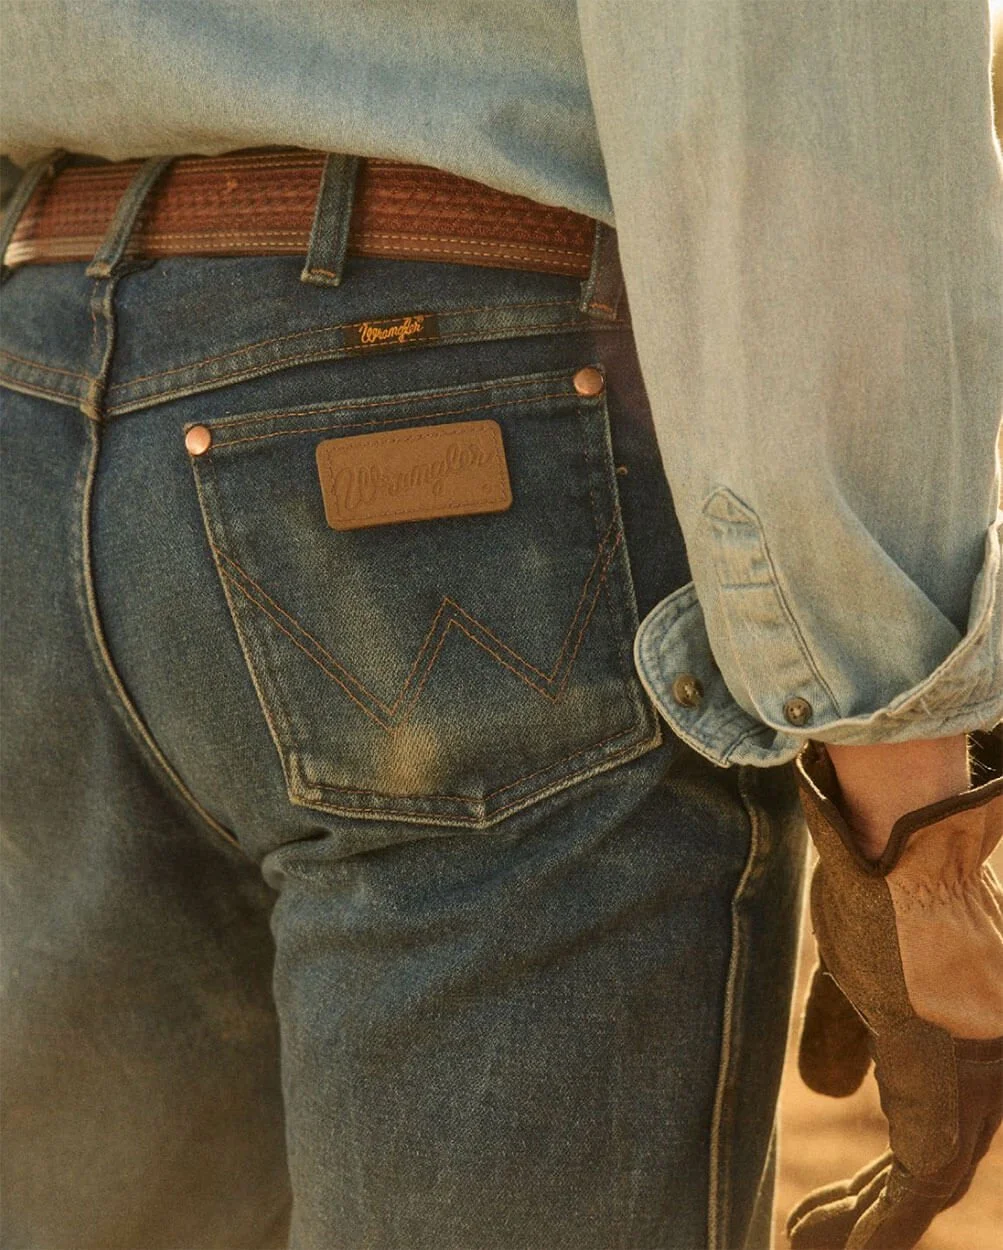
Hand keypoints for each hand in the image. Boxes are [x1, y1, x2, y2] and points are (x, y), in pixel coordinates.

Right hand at [786, 735, 1002, 1249]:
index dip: (885, 1185)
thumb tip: (825, 1090)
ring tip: (808, 1242)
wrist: (894, 841)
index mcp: (962, 1041)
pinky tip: (852, 1246)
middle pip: (933, 1161)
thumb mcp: (852, 972)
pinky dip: (887, 1220)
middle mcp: (983, 1064)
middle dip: (870, 1207)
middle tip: (807, 1232)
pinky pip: (925, 1172)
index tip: (826, 1215)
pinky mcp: (947, 1069)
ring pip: (931, 1176)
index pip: (931, 1135)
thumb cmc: (873, 886)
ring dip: (871, 1220)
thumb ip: (842, 1032)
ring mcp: (975, 1070)